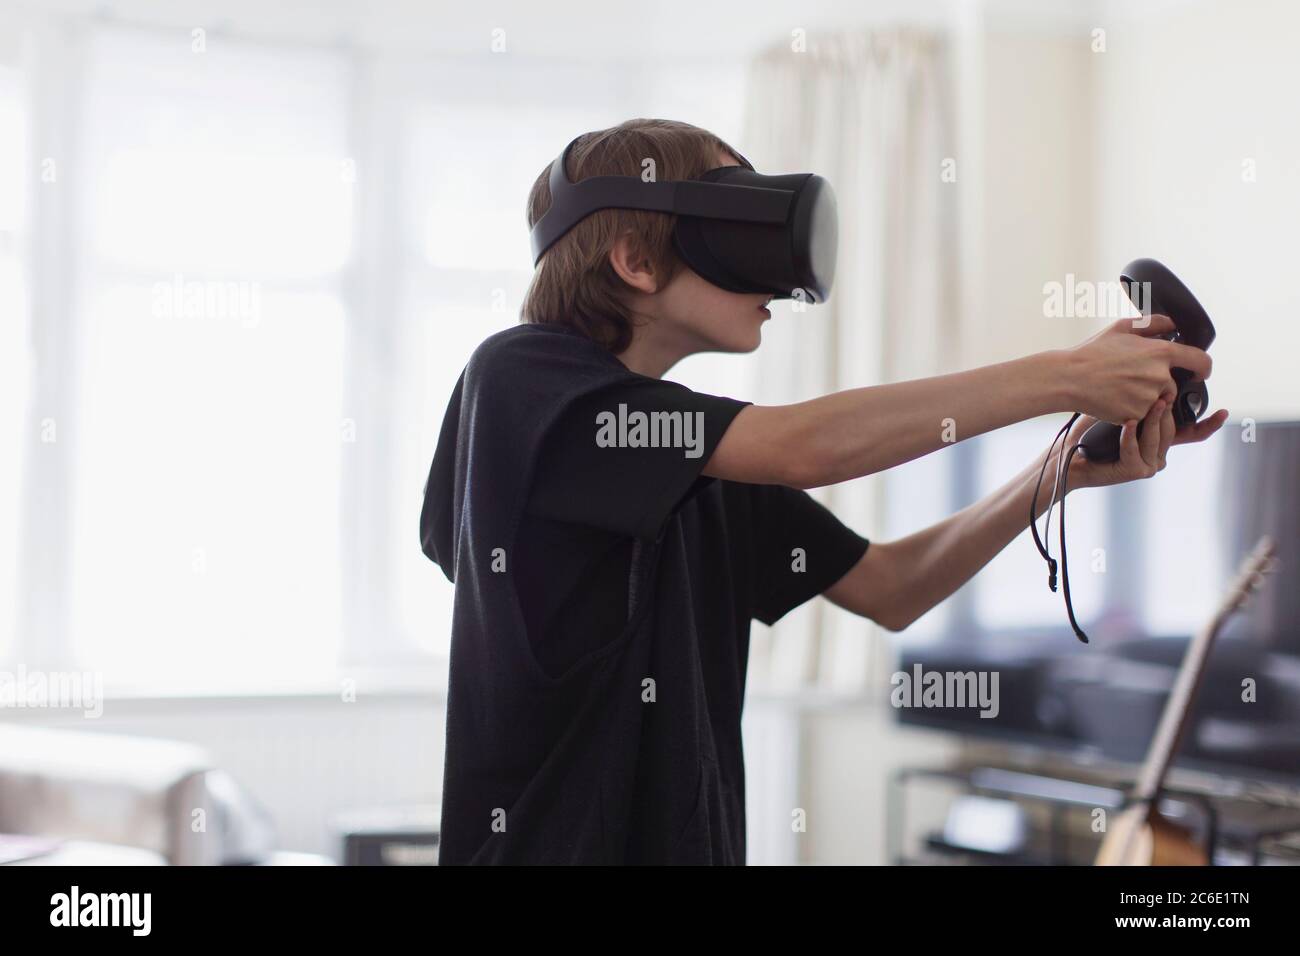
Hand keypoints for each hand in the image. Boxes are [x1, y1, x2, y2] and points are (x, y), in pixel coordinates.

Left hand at [1061, 400, 1228, 490]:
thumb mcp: (1121, 407)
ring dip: (1151, 420)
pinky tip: (1127, 425)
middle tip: (1166, 394)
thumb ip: (1143, 396)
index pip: (1193, 432)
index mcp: (1161, 437)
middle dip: (1167, 411)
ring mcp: (1149, 463)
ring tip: (1151, 404)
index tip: (1224, 412)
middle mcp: (1159, 452)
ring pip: (1157, 438)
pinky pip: (1135, 449)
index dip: (1210, 424)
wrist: (1070, 452)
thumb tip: (1160, 373)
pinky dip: (1129, 436)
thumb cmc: (1092, 428)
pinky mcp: (1136, 470)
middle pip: (1172, 429)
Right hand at [1063, 316, 1212, 423]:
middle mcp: (1160, 376)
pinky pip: (1142, 415)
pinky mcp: (1137, 415)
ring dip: (1145, 398)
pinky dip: (1132, 409)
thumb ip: (1154, 323)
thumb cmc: (1092, 353)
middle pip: (1174, 385)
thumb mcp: (1122, 328)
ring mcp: (1149, 398)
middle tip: (1132, 380)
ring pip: (1157, 401)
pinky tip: (1114, 399)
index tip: (1198, 373)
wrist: (1069, 379)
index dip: (1203, 368)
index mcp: (1161, 352)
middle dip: (1160, 384)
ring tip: (1119, 388)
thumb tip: (1173, 324)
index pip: (1201, 361)